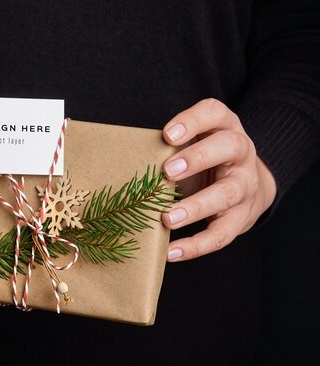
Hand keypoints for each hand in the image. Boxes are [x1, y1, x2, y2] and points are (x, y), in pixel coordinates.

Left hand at [161, 98, 276, 261]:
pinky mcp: (241, 217)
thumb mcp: (192, 141)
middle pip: (229, 147)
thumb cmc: (204, 158)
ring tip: (166, 218)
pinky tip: (171, 252)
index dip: (193, 121)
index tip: (167, 135)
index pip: (214, 113)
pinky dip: (195, 246)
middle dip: (197, 159)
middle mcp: (240, 153)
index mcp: (224, 127)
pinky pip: (221, 234)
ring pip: (227, 194)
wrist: (246, 182)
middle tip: (168, 171)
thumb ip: (167, 147)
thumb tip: (120, 161)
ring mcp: (244, 185)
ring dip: (195, 207)